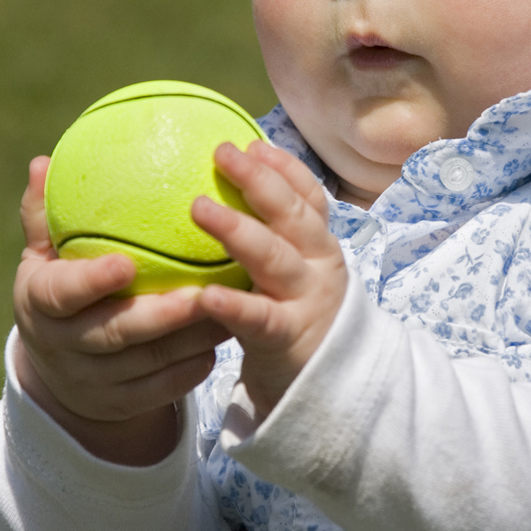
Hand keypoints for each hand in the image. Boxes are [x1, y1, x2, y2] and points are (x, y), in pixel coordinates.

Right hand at [13, 156, 230, 463]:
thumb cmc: (60, 290)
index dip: (92, 282)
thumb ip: (46, 215)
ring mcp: (96, 380)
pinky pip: (165, 387)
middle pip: (116, 333)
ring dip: (194, 337)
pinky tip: (228, 334)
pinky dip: (195, 364)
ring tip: (235, 304)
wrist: (60, 369)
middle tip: (203, 291)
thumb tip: (44, 162)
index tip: (125, 263)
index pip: (63, 294)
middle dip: (162, 315)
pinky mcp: (125, 402)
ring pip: (150, 362)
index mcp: (43, 303)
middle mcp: (67, 346)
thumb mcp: (42, 257)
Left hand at [192, 141, 347, 419]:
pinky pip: (258, 319)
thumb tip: (232, 186)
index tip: (253, 143)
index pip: (309, 196)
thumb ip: (275, 235)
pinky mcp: (287, 338)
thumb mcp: (297, 270)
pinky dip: (232, 305)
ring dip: (238, 230)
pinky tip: (204, 295)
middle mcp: (319, 265)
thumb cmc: (297, 315)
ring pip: (275, 257)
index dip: (284, 167)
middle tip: (222, 153)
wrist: (331, 387)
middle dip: (260, 181)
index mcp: (319, 245)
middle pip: (293, 215)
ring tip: (199, 208)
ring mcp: (305, 300)